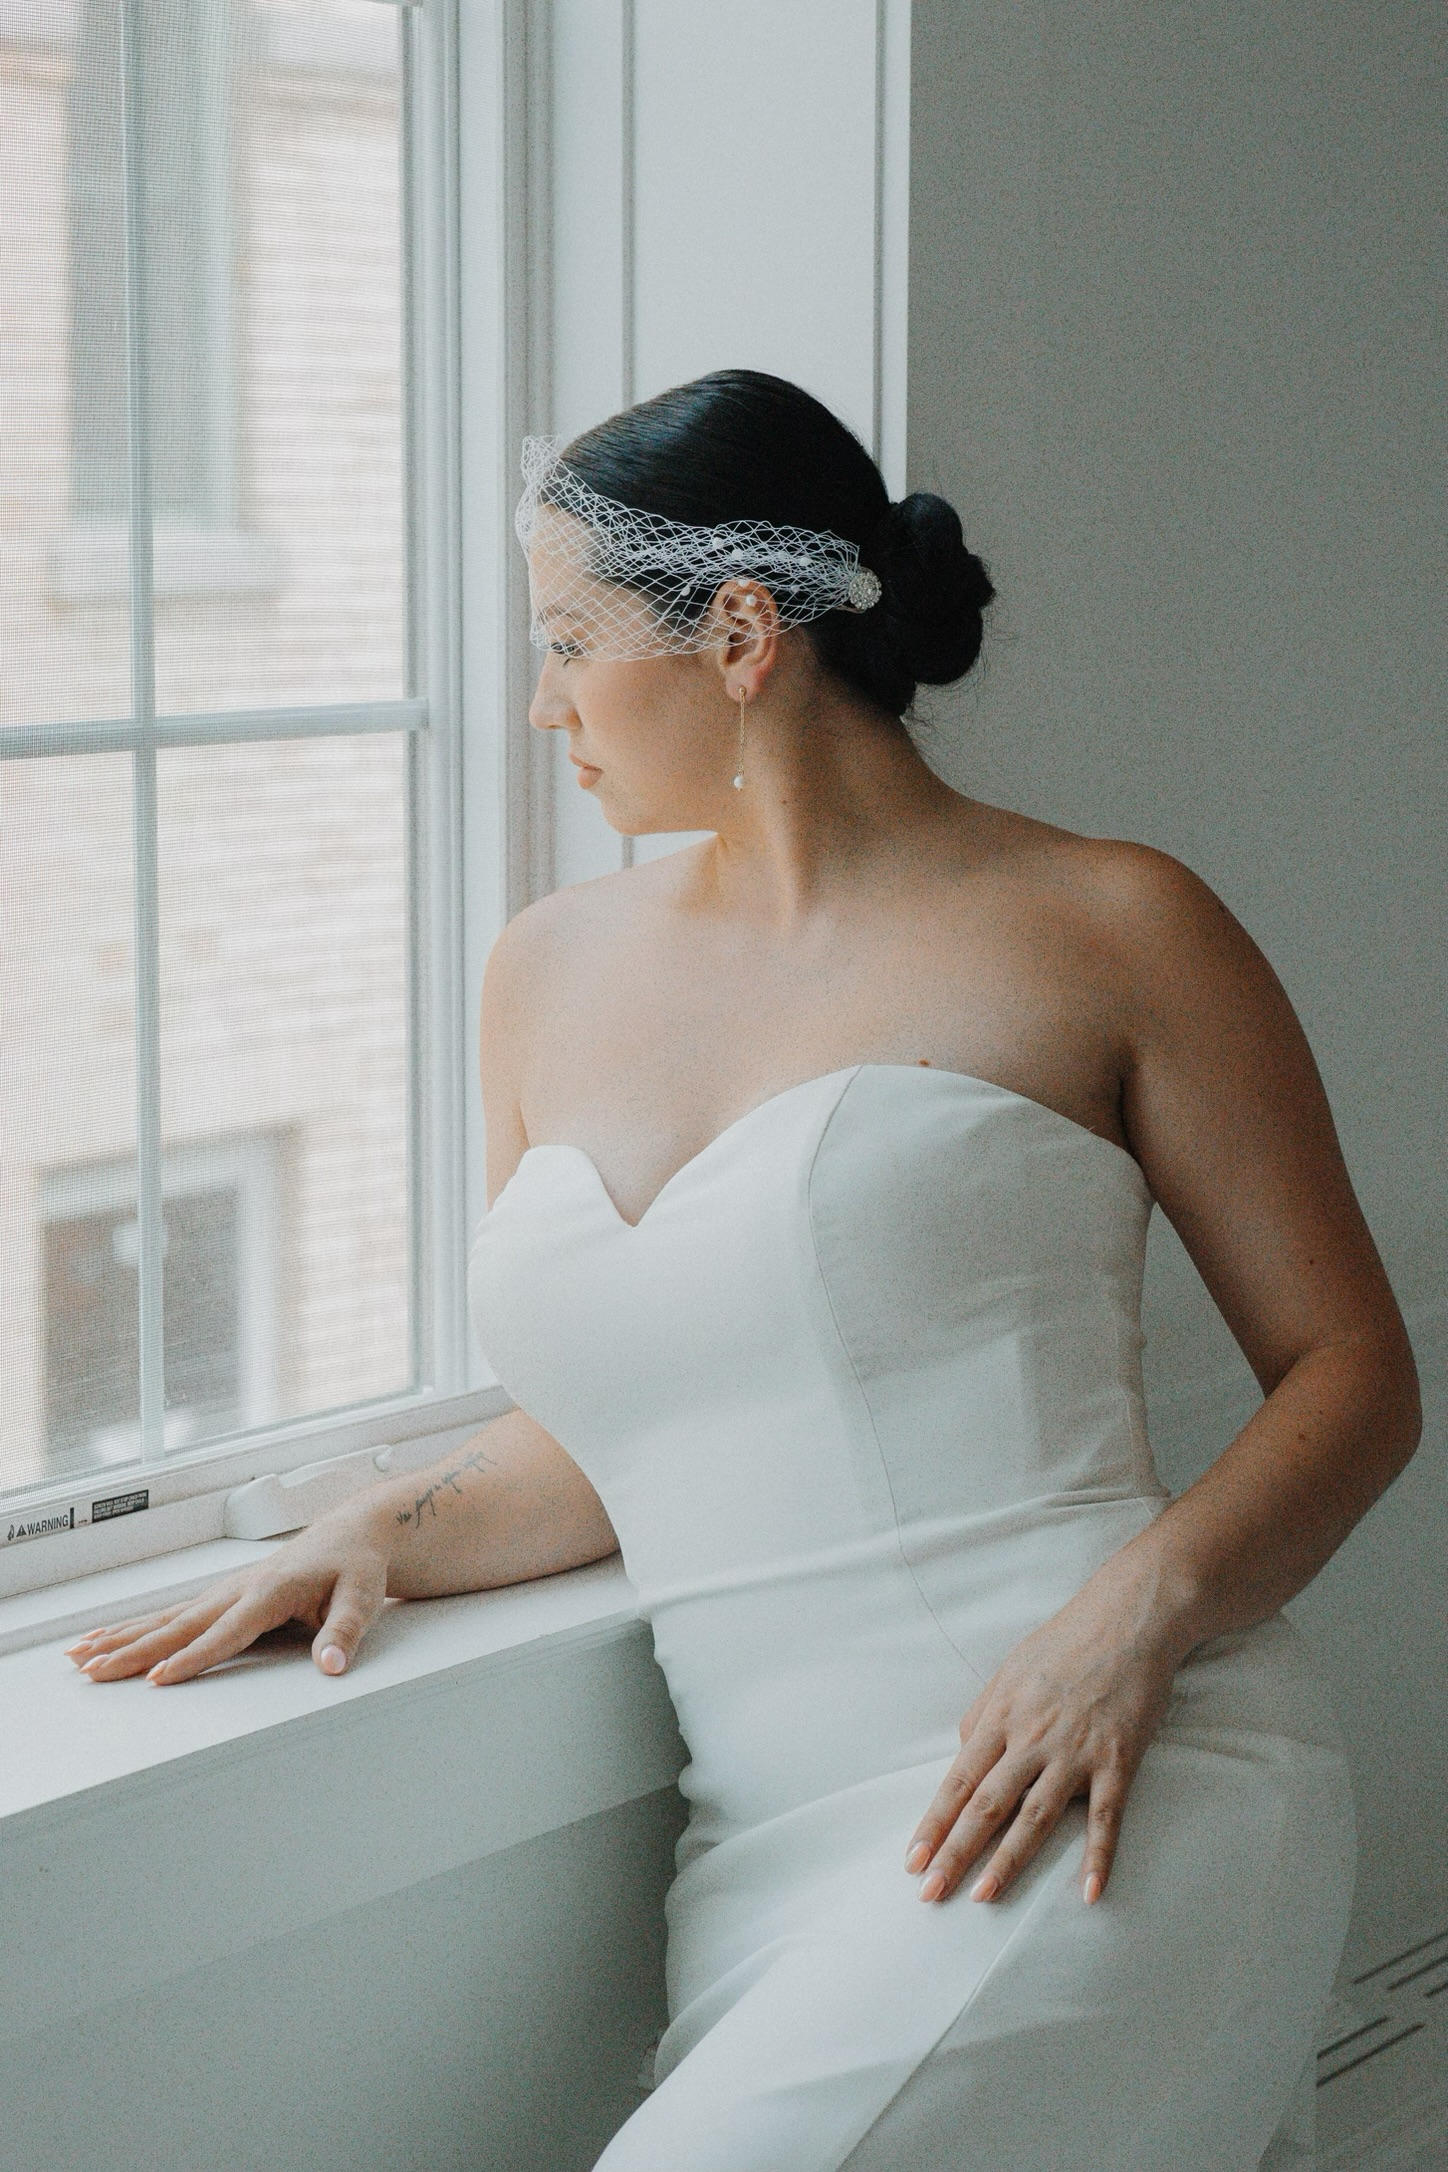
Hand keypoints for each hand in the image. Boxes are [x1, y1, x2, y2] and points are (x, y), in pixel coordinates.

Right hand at [65, 1499, 393, 1686]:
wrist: (355, 1532)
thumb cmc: (358, 1564)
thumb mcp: (363, 1596)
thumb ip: (345, 1632)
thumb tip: (331, 1665)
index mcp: (270, 1591)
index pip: (225, 1633)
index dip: (191, 1659)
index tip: (156, 1679)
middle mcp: (239, 1589)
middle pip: (178, 1626)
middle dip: (132, 1650)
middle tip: (93, 1672)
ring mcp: (225, 1590)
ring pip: (165, 1619)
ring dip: (121, 1637)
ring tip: (80, 1657)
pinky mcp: (222, 1595)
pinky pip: (172, 1614)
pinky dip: (135, 1627)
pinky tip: (107, 1636)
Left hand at [904, 1558, 1186, 1906]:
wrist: (1129, 1619)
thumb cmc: (1065, 1641)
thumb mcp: (1010, 1669)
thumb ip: (984, 1713)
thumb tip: (963, 1751)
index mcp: (1002, 1717)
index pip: (959, 1781)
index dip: (935, 1824)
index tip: (913, 1860)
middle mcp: (1032, 1739)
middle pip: (986, 1806)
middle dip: (955, 1853)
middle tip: (929, 1893)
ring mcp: (1075, 1753)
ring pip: (1035, 1817)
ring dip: (1008, 1861)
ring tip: (983, 1898)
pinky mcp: (1119, 1761)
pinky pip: (1106, 1817)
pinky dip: (1098, 1856)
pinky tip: (1089, 1892)